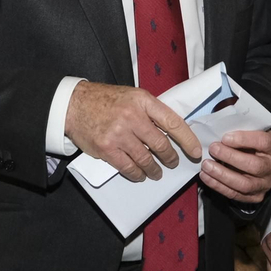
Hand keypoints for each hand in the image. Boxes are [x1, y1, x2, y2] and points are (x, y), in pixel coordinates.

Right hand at [65, 81, 200, 181]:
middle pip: (161, 144)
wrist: (74, 105)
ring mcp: (119, 134)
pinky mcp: (107, 148)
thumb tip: (172, 131)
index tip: (195, 151)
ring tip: (157, 172)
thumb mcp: (132, 96)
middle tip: (173, 163)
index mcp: (143, 100)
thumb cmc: (106, 100)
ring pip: (146, 159)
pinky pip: (128, 167)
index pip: (173, 122)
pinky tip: (140, 174)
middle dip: (170, 158)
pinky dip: (137, 173)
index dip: (187, 140)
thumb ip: (150, 111)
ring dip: (154, 169)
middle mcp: (133, 116)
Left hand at [200, 130, 270, 203]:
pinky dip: (218, 186)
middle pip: (254, 165)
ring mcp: (265, 184)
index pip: (263, 142)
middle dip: (230, 157)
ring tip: (206, 165)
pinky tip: (206, 176)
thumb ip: (242, 126)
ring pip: (244, 184)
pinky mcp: (255, 197)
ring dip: (222, 175)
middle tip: (213, 149)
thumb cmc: (253, 141)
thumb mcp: (254, 129)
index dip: (244, 140)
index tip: (225, 137)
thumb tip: (222, 121)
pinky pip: (235, 195)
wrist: (263, 159)